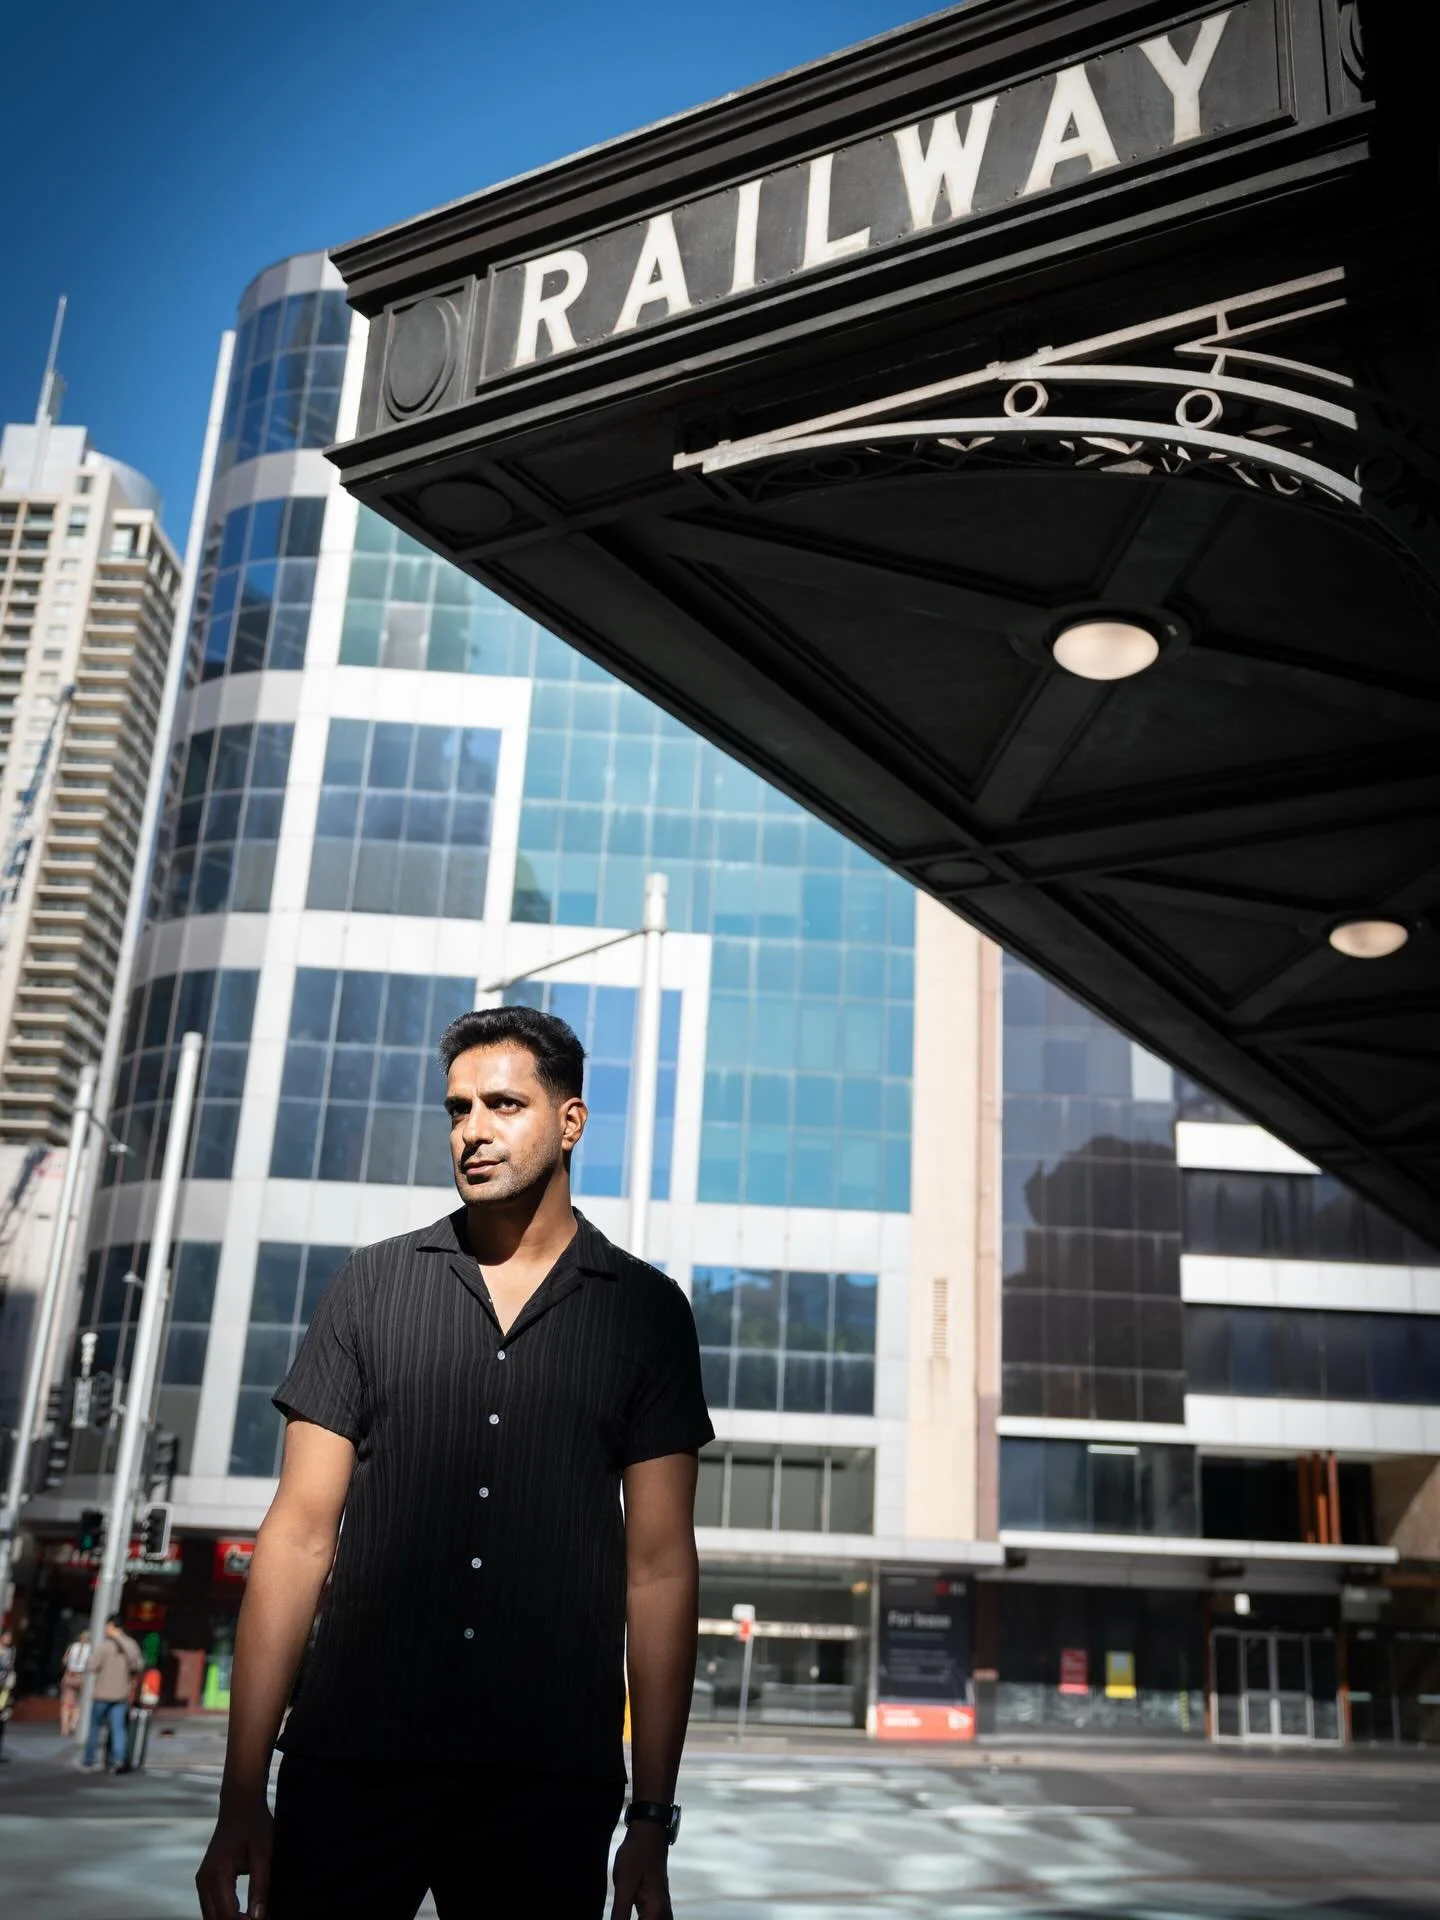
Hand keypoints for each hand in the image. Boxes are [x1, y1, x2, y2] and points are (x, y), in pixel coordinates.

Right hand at [196, 1791, 272, 1919]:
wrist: (240, 1805)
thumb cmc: (254, 1825)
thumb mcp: (264, 1854)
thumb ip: (261, 1887)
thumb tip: (259, 1917)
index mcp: (217, 1874)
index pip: (227, 1915)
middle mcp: (204, 1880)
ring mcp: (202, 1881)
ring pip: (211, 1916)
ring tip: (253, 1918)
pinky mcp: (205, 1880)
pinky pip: (211, 1907)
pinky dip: (225, 1915)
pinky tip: (243, 1915)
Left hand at [610, 1819, 671, 1919]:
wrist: (649, 1832)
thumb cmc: (636, 1857)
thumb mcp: (624, 1888)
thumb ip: (619, 1917)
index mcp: (657, 1914)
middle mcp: (663, 1915)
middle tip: (618, 1917)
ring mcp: (662, 1909)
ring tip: (620, 1918)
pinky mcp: (656, 1904)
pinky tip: (625, 1918)